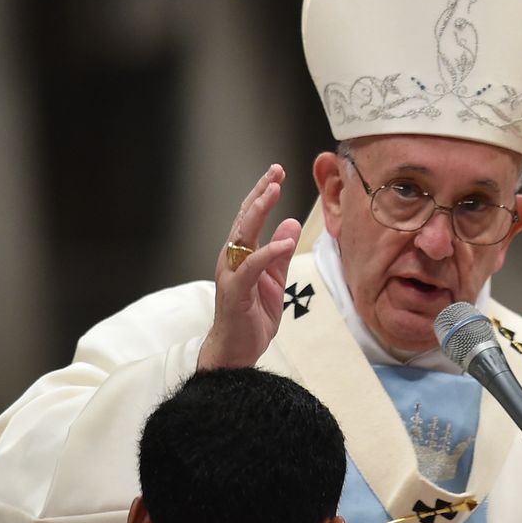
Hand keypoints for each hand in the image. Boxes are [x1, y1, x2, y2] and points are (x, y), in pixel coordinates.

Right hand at [197, 164, 301, 369]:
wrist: (237, 351)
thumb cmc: (252, 317)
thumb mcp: (274, 280)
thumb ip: (280, 254)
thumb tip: (290, 224)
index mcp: (241, 255)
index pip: (250, 218)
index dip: (262, 194)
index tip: (277, 173)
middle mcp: (232, 260)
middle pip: (244, 219)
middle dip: (260, 193)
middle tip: (275, 171)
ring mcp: (231, 274)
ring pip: (242, 236)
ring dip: (258, 212)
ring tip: (273, 192)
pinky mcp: (236, 292)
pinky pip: (251, 268)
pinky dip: (268, 253)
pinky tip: (283, 241)